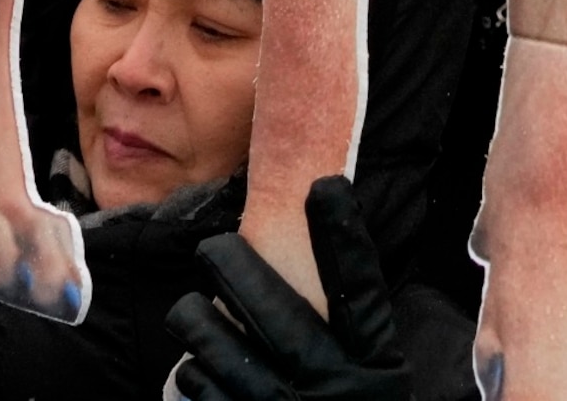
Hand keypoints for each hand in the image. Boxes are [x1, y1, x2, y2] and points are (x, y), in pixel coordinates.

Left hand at [167, 176, 407, 400]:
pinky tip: (196, 367)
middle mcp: (334, 388)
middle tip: (212, 248)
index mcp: (375, 367)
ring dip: (197, 320)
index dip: (344, 238)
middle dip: (235, 268)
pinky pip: (204, 392)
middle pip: (276, 312)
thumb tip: (323, 249)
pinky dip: (195, 374)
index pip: (362, 292)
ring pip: (221, 350)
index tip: (323, 187)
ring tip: (191, 309)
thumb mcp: (372, 379)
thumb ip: (351, 332)